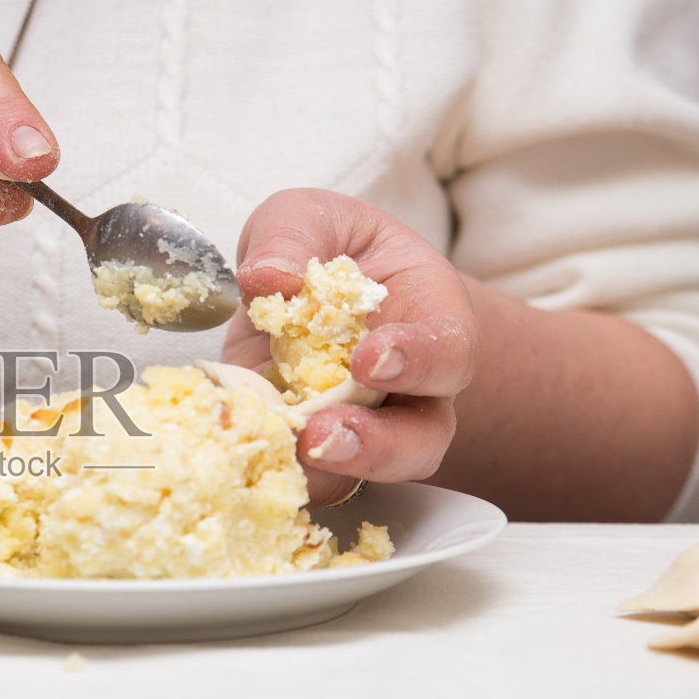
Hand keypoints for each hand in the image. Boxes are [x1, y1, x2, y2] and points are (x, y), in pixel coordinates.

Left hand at [221, 189, 479, 505]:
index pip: (449, 348)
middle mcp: (411, 387)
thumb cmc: (324, 250)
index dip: (418, 360)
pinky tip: (248, 461)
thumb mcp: (308, 218)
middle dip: (380, 445)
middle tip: (325, 434)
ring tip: (290, 456)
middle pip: (424, 436)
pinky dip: (280, 476)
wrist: (300, 292)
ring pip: (370, 474)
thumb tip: (267, 276)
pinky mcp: (313, 452)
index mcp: (429, 317)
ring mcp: (365, 427)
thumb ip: (291, 235)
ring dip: (331, 472)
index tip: (370, 358)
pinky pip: (311, 481)